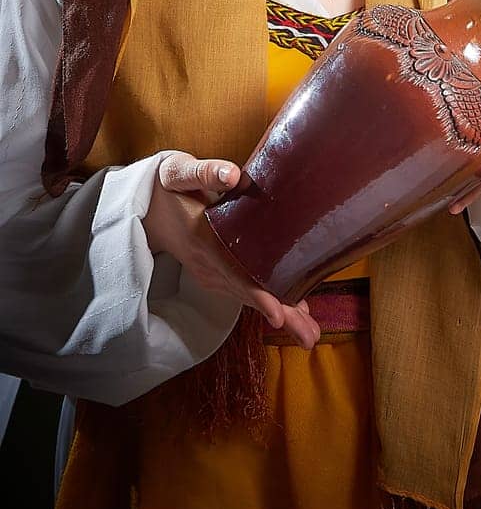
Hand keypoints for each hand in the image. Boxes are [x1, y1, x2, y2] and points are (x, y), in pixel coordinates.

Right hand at [143, 151, 320, 348]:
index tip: (278, 314)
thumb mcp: (180, 171)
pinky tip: (292, 310)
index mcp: (201, 238)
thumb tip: (233, 175)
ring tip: (308, 332)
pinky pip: (242, 290)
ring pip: (246, 297)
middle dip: (280, 316)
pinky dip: (267, 302)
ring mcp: (208, 271)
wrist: (142, 202)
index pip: (233, 272)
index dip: (257, 295)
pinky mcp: (212, 271)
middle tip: (310, 336)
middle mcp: (205, 263)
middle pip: (246, 293)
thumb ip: (205, 172)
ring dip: (278, 315)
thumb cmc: (167, 183)